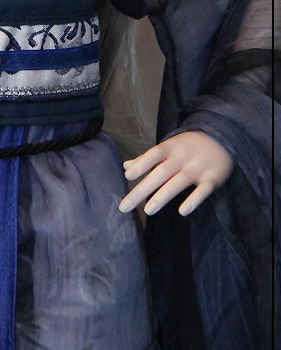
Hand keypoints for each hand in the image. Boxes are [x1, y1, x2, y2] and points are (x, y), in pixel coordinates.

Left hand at [118, 130, 233, 217]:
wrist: (224, 137)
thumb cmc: (190, 145)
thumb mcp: (169, 146)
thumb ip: (148, 159)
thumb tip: (126, 168)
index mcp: (170, 148)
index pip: (153, 154)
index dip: (141, 164)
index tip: (127, 176)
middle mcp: (182, 157)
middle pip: (161, 173)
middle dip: (142, 189)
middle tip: (125, 206)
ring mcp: (198, 168)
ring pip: (178, 182)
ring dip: (163, 196)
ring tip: (148, 210)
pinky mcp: (213, 178)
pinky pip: (203, 190)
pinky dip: (194, 200)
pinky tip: (182, 211)